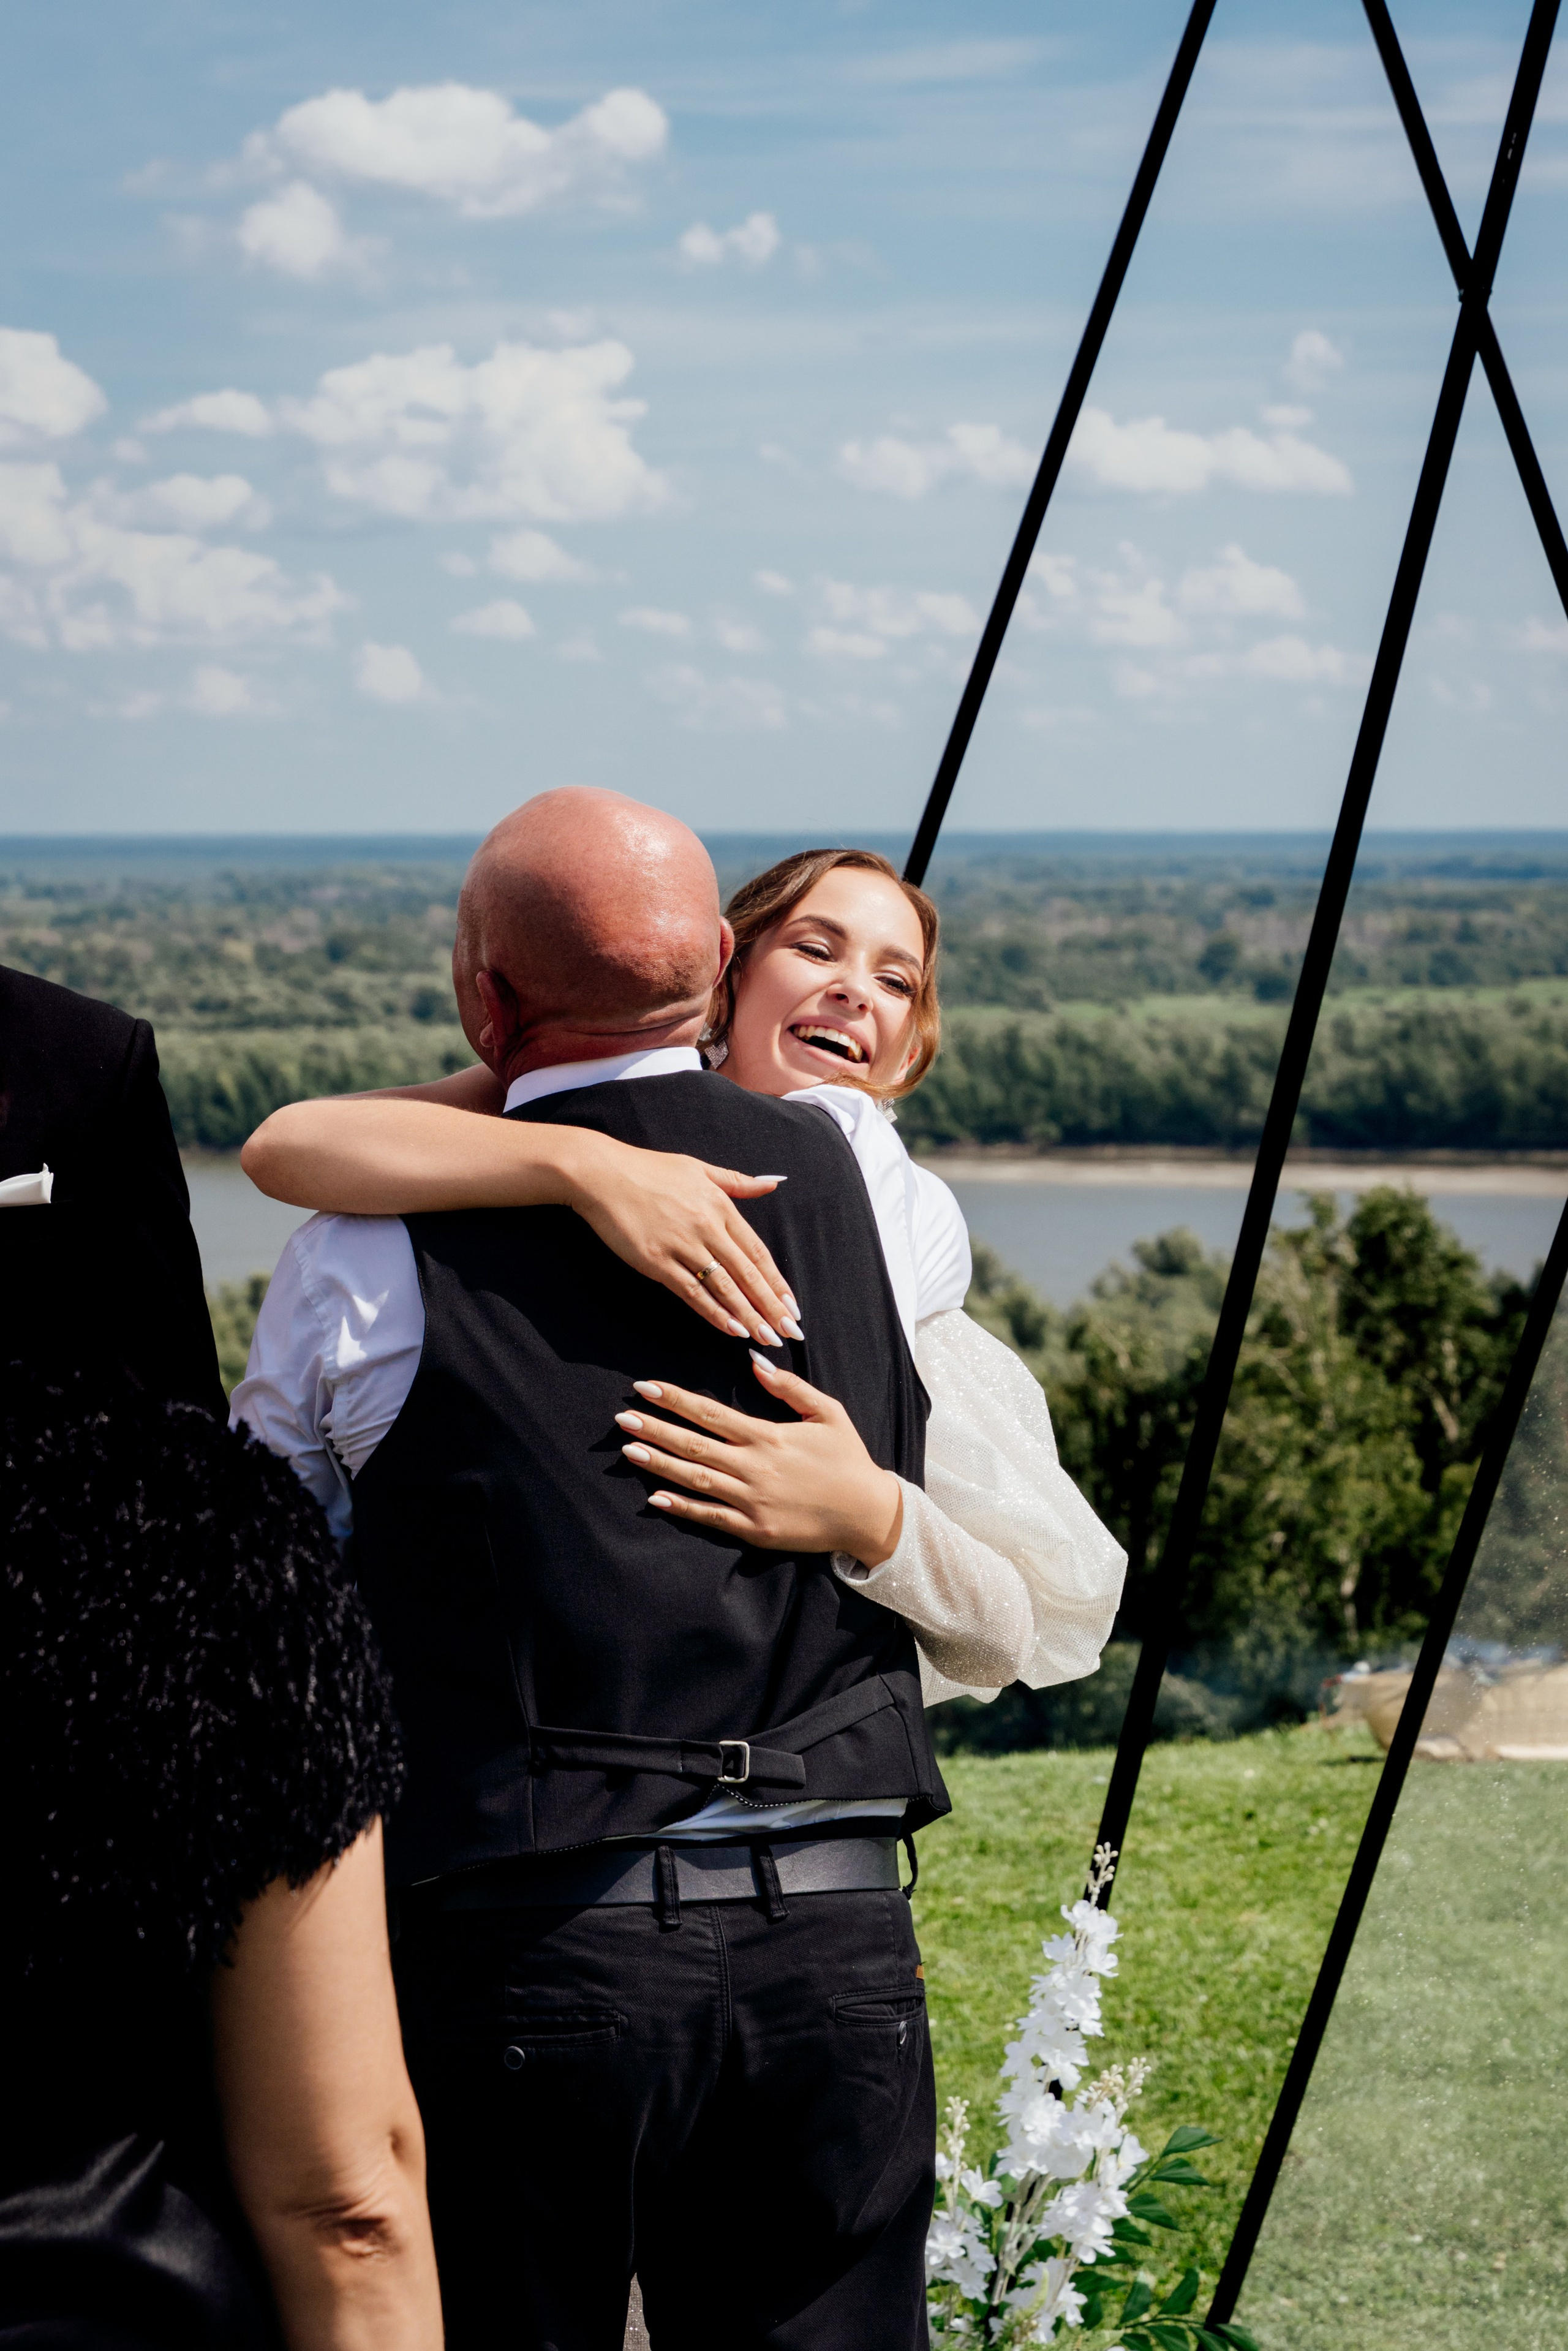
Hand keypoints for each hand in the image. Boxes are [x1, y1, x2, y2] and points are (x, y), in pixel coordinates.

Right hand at [564, 1135, 801, 1348]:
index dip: (776, 1281)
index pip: (757, 1251)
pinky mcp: (656, 1261)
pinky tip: (730, 1329)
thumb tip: (772, 1183)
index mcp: (720, 1205)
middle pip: (747, 1273)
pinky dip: (713, 1312)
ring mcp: (681, 1245)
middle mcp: (706, 1227)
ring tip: (766, 1337)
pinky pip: (691, 1291)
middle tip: (789, 1332)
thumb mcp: (699, 1167)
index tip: (792, 1305)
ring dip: (747, 1314)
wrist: (602, 1174)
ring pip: (723, 1286)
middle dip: (770, 1305)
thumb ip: (737, 1181)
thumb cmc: (649, 1169)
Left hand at [614, 1355, 903, 1565]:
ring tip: (628, 1450)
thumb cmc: (848, 1459)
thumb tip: (755, 1363)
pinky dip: (682, 1507)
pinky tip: (654, 1497)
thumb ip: (790, 1387)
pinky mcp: (755, 1530)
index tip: (646, 1387)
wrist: (868, 1513)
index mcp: (768, 1436)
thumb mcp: (828, 1412)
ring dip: (659, 1464)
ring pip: (695, 1480)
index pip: (711, 1413)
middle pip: (694, 1444)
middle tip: (622, 1417)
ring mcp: (752, 1501)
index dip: (675, 1399)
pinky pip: (710, 1517)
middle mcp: (754, 1467)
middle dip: (655, 1429)